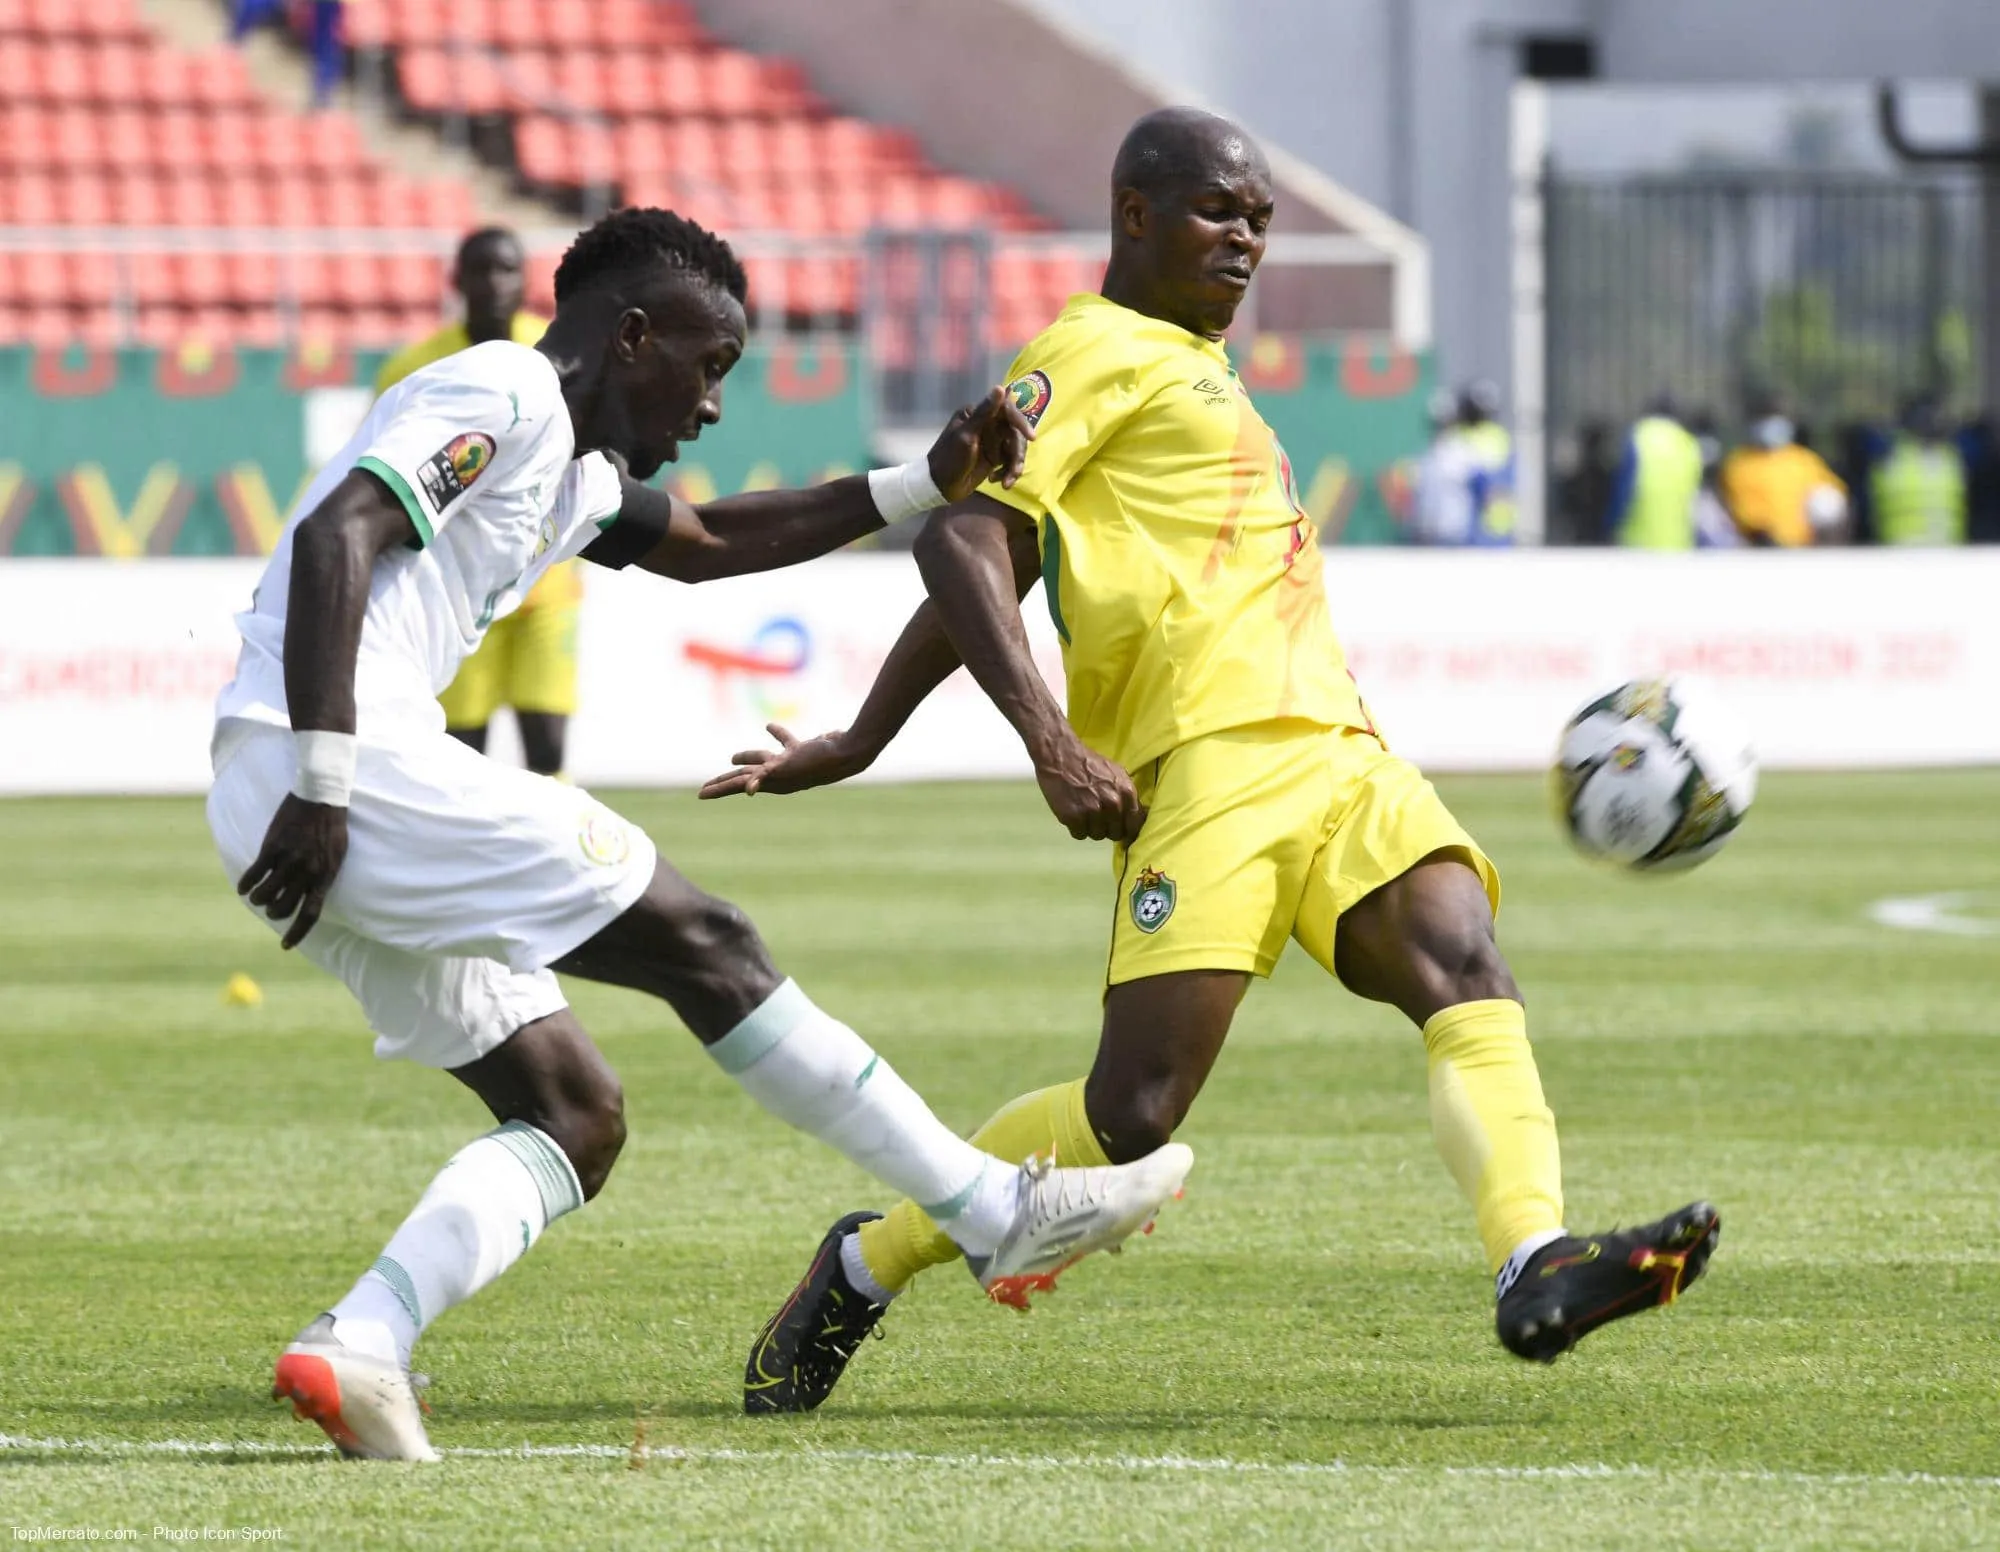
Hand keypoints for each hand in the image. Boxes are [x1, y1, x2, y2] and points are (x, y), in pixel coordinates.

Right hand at [236, 794, 348, 948]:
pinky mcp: (272, 847)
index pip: (311, 914)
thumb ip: (323, 875)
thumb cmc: (331, 827)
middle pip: (284, 908)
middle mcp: (307, 872)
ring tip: (256, 895)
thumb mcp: (336, 855)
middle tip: (270, 906)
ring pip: (265, 895)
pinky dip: (245, 885)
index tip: (286, 946)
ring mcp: (289, 860)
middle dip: (274, 912)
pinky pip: (254, 875)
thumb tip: (313, 895)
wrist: (321, 797)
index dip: (297, 933)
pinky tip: (243, 887)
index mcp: (325, 876)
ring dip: (258, 899)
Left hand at [698, 723, 877, 799]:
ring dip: (747, 757)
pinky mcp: (801, 751)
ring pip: (761, 760)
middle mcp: (778, 776)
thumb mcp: (789, 769)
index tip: (700, 795)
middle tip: (705, 788)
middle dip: (724, 780)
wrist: (848, 753)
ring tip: (732, 757)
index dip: (718, 788)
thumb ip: (767, 776)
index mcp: (772, 782)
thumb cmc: (818, 762)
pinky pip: (784, 742)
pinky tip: (768, 726)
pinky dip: (776, 733)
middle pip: (743, 776)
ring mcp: (789, 763)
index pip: (737, 784)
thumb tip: (748, 791)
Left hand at [926, 385, 1036, 500]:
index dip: (1021, 422)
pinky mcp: (994, 457)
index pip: (1007, 411)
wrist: (939, 487)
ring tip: (1006, 482)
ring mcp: (992, 442)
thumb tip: (1000, 388)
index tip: (1031, 437)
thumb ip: (984, 413)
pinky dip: (1008, 472)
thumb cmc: (949, 458)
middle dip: (1017, 452)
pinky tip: (998, 482)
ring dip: (1014, 466)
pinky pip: (1010, 461)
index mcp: (978, 415)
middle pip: (1015, 432)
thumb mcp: (966, 435)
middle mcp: (987, 425)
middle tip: (1015, 470)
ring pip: (1015, 448)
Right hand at [1032, 730, 1146, 842]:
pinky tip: (1073, 814)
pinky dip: (1076, 828)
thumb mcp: (1118, 774)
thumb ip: (1128, 796)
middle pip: (1115, 833)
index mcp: (1126, 793)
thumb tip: (1136, 818)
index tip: (1123, 832)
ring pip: (1097, 835)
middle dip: (1108, 828)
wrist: (1061, 756)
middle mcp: (1112, 804)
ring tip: (1084, 812)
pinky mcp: (1073, 817)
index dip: (1130, 831)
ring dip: (1091, 828)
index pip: (1135, 825)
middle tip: (1098, 817)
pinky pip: (1079, 835)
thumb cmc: (1090, 764)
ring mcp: (1092, 811)